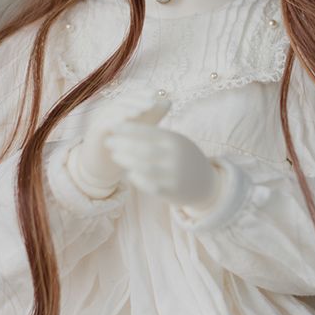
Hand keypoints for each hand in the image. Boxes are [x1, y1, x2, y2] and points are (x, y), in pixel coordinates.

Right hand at [71, 91, 171, 194]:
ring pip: (113, 111)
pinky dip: (114, 121)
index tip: (156, 94)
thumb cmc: (126, 145)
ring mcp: (102, 120)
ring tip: (139, 112)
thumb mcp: (142, 129)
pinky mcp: (95, 132)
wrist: (106, 167)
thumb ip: (153, 115)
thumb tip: (168, 101)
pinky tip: (124, 123)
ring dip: (127, 110)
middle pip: (124, 101)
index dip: (143, 93)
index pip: (133, 96)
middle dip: (138, 101)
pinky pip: (104, 124)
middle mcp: (111, 111)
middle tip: (151, 103)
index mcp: (122, 108)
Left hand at [103, 120, 224, 210]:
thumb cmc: (185, 158)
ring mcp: (174, 175)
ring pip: (144, 167)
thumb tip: (128, 123)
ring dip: (126, 160)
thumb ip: (157, 135)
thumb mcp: (177, 141)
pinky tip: (128, 173)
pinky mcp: (172, 191)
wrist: (207, 184)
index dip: (128, 128)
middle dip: (122, 144)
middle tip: (108, 141)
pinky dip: (137, 179)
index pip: (148, 131)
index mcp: (175, 140)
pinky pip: (149, 185)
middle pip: (143, 149)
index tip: (113, 125)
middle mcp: (175, 157)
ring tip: (114, 155)